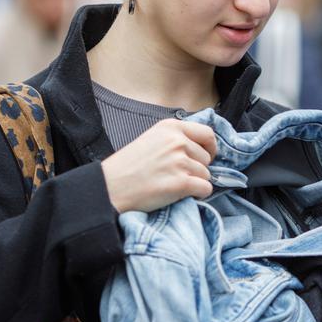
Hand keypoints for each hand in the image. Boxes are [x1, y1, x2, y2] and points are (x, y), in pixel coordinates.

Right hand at [101, 119, 217, 212]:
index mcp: (171, 127)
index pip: (207, 134)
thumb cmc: (128, 166)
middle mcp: (177, 142)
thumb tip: (203, 149)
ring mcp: (180, 162)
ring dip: (195, 182)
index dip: (210, 148)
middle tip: (177, 175)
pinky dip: (198, 194)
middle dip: (197, 168)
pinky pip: (206, 189)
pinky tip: (181, 194)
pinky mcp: (181, 183)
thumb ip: (176, 138)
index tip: (205, 157)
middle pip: (206, 158)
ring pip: (206, 175)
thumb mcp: (152, 138)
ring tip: (172, 184)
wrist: (111, 187)